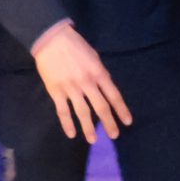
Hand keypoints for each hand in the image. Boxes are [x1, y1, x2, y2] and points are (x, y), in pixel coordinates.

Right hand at [30, 24, 132, 140]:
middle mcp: (87, 82)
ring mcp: (71, 88)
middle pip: (101, 106)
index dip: (121, 109)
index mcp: (99, 73)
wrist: (52, 40)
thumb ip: (100, 74)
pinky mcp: (56, 91)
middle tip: (114, 135)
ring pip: (82, 112)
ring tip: (93, 140)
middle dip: (109, 122)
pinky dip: (67, 124)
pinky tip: (71, 134)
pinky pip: (63, 111)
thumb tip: (105, 89)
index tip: (127, 122)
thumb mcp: (94, 57)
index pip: (114, 95)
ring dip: (88, 127)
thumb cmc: (76, 46)